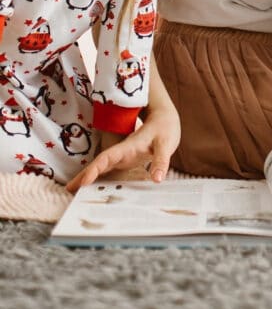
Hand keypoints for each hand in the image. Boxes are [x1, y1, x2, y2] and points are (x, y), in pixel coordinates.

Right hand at [66, 103, 180, 192]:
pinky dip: (99, 178)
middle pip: (99, 164)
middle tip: (68, 189)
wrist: (163, 118)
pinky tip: (92, 188)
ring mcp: (122, 157)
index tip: (83, 181)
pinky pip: (109, 170)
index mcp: (128, 147)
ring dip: (88, 177)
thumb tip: (157, 179)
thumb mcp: (166, 143)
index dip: (94, 169)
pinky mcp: (125, 160)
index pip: (107, 158)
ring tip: (73, 191)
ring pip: (102, 167)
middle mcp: (121, 152)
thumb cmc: (164, 128)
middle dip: (84, 175)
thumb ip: (161, 160)